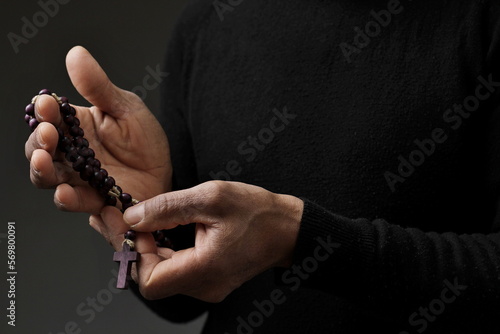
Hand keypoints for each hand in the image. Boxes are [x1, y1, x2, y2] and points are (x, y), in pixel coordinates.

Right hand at [25, 46, 170, 213]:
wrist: (166, 172)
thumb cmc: (145, 140)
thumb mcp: (126, 108)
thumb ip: (99, 88)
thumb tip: (76, 54)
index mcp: (76, 128)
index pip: (50, 118)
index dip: (45, 112)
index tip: (48, 104)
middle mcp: (71, 155)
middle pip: (40, 151)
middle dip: (38, 143)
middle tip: (47, 134)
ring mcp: (80, 180)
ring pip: (50, 179)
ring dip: (42, 172)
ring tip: (44, 162)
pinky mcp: (94, 201)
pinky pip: (78, 203)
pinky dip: (70, 200)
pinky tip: (67, 194)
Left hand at [89, 181, 303, 301]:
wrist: (287, 229)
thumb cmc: (258, 213)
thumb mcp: (212, 197)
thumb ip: (168, 207)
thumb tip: (132, 217)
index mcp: (206, 269)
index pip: (150, 280)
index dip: (135, 253)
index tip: (134, 225)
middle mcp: (204, 286)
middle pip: (151, 279)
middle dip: (133, 248)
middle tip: (122, 218)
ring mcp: (206, 286)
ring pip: (161, 275)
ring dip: (146, 248)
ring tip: (137, 221)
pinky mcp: (208, 280)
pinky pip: (175, 270)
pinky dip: (161, 251)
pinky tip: (158, 230)